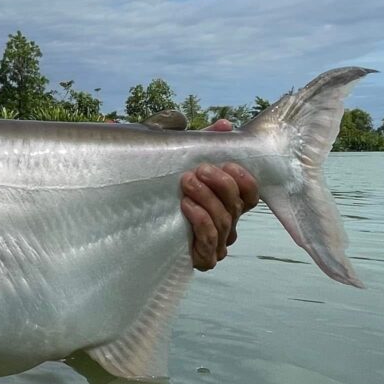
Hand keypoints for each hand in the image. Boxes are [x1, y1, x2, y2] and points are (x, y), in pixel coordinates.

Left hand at [179, 119, 259, 270]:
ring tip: (186, 183)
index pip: (250, 194)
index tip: (228, 165)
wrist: (133, 222)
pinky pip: (209, 240)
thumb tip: (224, 125)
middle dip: (220, 185)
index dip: (245, 180)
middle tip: (199, 170)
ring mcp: (217, 243)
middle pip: (237, 206)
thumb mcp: (181, 160)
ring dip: (207, 199)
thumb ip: (203, 142)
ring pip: (224, 221)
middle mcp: (227, 223)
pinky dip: (201, 221)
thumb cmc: (164, 187)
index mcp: (227, 203)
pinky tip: (186, 206)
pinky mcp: (203, 258)